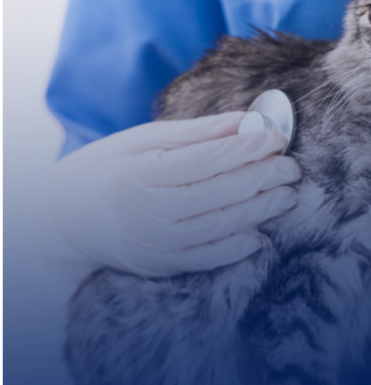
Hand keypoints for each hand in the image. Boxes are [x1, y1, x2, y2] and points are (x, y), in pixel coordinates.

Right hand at [36, 111, 300, 278]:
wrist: (64, 219)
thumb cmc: (108, 168)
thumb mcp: (143, 140)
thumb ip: (197, 132)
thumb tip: (245, 120)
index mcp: (143, 173)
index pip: (206, 161)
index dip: (245, 149)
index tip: (276, 138)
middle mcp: (150, 211)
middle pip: (218, 194)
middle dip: (261, 179)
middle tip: (292, 167)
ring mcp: (155, 243)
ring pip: (217, 226)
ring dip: (258, 211)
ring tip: (287, 195)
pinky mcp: (161, 264)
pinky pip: (204, 258)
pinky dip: (234, 248)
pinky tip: (260, 236)